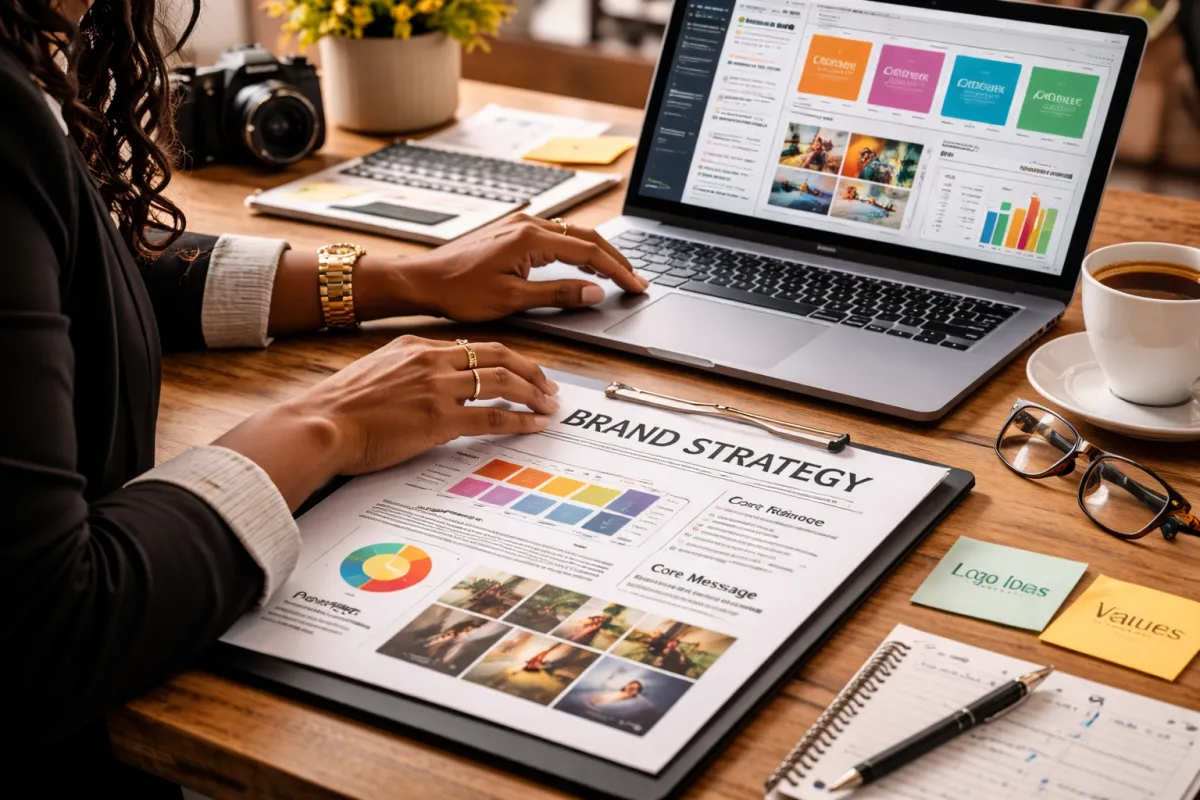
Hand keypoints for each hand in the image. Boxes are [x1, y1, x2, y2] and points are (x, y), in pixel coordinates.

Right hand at [298, 335, 558, 474]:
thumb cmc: (339, 407)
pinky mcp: (439, 418)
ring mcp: (437, 387)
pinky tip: (532, 425)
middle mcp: (431, 360)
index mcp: (416, 346)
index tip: (522, 369)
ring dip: (532, 394)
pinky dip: (519, 419)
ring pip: (501, 382)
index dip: (506, 358)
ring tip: (548, 406)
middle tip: (549, 385)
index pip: (474, 346)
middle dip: (530, 370)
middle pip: (497, 356)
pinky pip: (492, 416)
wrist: (320, 424)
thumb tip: (433, 388)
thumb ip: (409, 373)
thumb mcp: (377, 372)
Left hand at [398, 215, 649, 321]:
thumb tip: (594, 292)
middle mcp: (527, 223)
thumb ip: (558, 294)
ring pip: (572, 234)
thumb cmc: (459, 291)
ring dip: (597, 253)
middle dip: (615, 259)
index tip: (637, 286)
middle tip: (636, 280)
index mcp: (530, 238)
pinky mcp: (511, 231)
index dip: (617, 271)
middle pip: (586, 237)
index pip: (588, 252)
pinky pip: (555, 235)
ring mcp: (519, 224)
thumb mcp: (512, 299)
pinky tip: (583, 263)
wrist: (423, 280)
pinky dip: (576, 249)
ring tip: (617, 273)